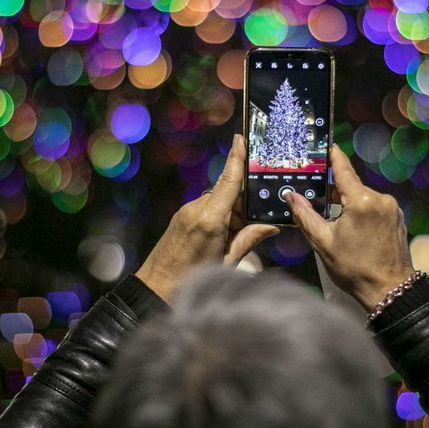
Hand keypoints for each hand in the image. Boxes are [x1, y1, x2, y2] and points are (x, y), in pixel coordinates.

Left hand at [136, 135, 278, 301]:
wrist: (156, 288)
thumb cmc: (192, 279)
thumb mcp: (228, 261)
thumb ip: (250, 239)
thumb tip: (272, 226)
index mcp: (210, 219)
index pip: (229, 182)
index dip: (236, 159)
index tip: (241, 138)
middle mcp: (197, 209)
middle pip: (228, 192)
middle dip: (244, 203)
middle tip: (256, 223)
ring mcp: (187, 211)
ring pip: (219, 201)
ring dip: (232, 214)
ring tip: (234, 240)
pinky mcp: (182, 216)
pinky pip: (208, 209)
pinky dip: (221, 217)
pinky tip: (224, 238)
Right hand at [283, 145, 413, 310]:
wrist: (389, 290)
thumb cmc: (355, 269)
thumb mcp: (323, 242)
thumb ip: (305, 216)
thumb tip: (291, 197)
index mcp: (362, 201)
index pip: (343, 169)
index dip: (332, 156)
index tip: (325, 146)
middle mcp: (380, 199)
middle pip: (352, 185)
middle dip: (334, 190)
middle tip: (315, 195)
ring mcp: (392, 209)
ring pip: (363, 197)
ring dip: (347, 203)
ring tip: (332, 219)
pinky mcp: (397, 218)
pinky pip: (374, 206)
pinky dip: (361, 211)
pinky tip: (351, 228)